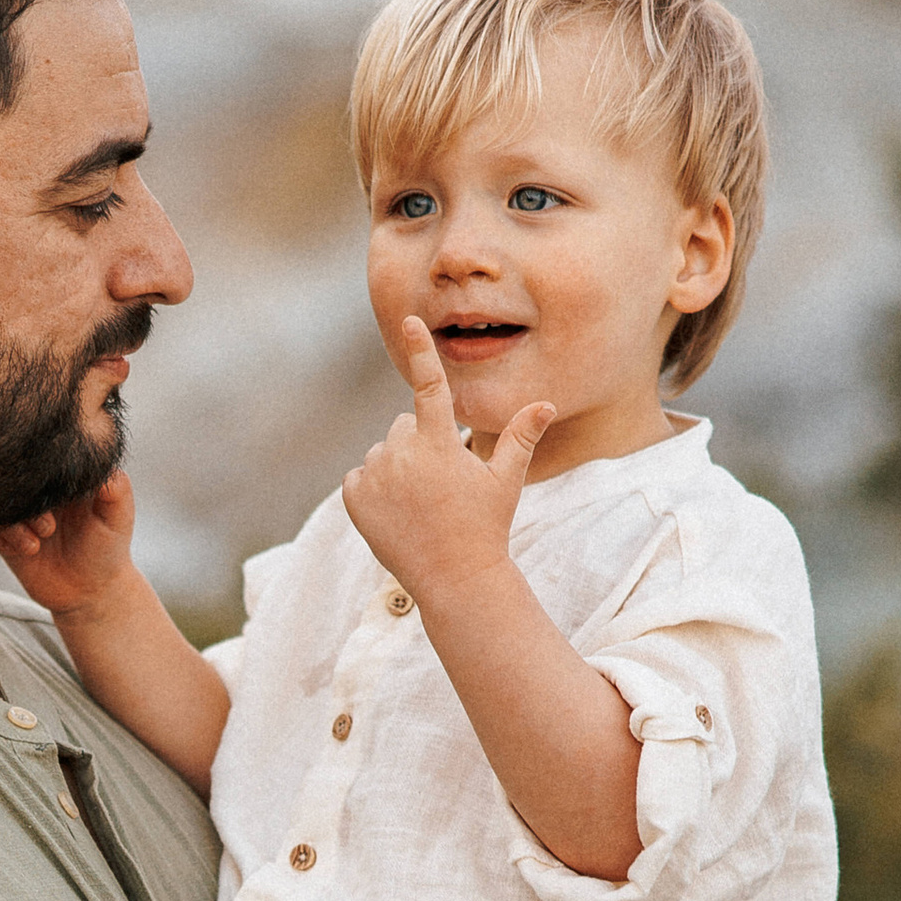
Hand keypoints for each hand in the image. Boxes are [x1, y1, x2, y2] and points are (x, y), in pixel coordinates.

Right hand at [0, 475, 138, 621]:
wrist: (88, 592)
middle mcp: (36, 491)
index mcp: (62, 476)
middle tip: (48, 528)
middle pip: (11, 476)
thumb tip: (104, 465)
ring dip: (12, 523)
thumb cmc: (108, 550)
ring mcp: (18, 512)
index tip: (52, 493)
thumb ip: (116, 490)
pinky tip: (24, 551)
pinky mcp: (3, 535)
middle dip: (24, 500)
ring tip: (36, 546)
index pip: (41, 456)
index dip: (41, 470)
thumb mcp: (118, 518)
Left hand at [340, 316, 554, 609]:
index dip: (421, 350)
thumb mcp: (506, 482)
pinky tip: (396, 514)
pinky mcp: (354, 497)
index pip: (430, 386)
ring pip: (382, 452)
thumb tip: (546, 404)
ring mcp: (374, 476)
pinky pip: (359, 477)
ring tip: (420, 504)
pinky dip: (373, 490)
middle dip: (419, 444)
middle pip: (403, 426)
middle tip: (441, 485)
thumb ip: (520, 437)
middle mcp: (402, 453)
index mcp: (439, 443)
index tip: (410, 321)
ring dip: (397, 468)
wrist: (453, 579)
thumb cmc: (485, 528)